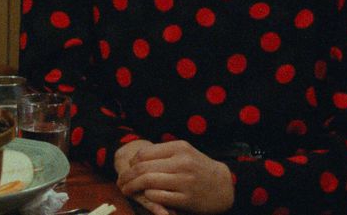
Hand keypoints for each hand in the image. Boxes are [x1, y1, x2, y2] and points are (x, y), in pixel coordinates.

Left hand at [116, 139, 233, 213]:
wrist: (225, 185)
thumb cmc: (199, 168)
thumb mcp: (184, 152)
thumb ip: (163, 153)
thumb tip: (135, 159)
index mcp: (179, 148)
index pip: (144, 154)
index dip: (131, 162)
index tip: (127, 168)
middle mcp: (181, 163)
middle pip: (142, 168)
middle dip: (126, 176)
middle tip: (120, 182)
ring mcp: (184, 181)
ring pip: (148, 182)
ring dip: (132, 187)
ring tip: (126, 190)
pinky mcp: (186, 198)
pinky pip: (159, 196)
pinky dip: (148, 195)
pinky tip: (146, 195)